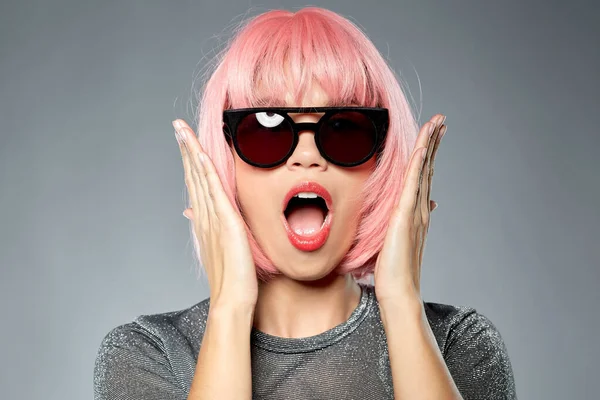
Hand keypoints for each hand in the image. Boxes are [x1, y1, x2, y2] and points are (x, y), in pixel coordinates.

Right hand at [173, 119, 257, 309]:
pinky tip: (199, 152)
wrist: (231, 300)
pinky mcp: (226, 222)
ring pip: (199, 177)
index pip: (195, 183)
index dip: (188, 160)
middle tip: (178, 125)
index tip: (183, 140)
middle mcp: (204, 216)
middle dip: (185, 148)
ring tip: (182, 129)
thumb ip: (204, 226)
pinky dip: (205, 169)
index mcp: (204, 220)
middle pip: (192, 175)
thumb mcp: (216, 247)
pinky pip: (213, 190)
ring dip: (190, 151)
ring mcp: (213, 218)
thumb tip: (190, 210)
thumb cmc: (228, 278)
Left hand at [373, 114, 445, 304]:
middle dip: (434, 142)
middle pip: (427, 168)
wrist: (399, 291)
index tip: (434, 134)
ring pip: (423, 171)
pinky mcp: (405, 216)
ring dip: (429, 145)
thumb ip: (415, 220)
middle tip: (441, 120)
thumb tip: (430, 203)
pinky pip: (412, 184)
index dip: (429, 154)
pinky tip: (421, 147)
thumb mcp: (404, 240)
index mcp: (417, 213)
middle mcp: (420, 209)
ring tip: (436, 124)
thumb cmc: (397, 270)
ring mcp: (415, 211)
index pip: (424, 176)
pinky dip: (418, 164)